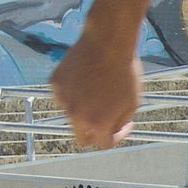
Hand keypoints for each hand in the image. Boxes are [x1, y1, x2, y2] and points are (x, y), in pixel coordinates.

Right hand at [51, 30, 142, 149]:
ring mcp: (63, 99)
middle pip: (81, 138)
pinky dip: (72, 92)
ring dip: (82, 109)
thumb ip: (119, 122)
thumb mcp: (132, 103)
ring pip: (71, 115)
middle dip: (93, 132)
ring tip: (97, 89)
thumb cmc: (125, 72)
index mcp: (98, 124)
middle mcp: (76, 116)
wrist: (107, 42)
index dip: (115, 137)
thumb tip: (111, 131)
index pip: (103, 144)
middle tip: (103, 119)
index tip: (119, 127)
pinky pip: (63, 95)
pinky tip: (85, 78)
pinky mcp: (55, 84)